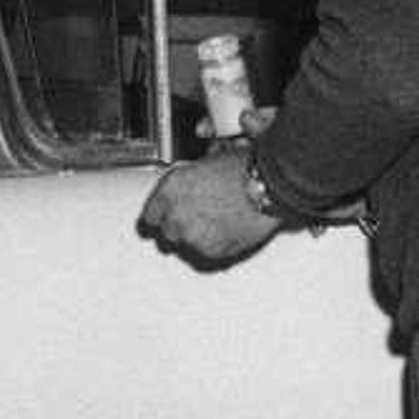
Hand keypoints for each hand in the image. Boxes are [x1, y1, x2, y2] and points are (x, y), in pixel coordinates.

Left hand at [138, 152, 282, 268]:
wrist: (268, 185)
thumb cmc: (244, 169)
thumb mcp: (206, 164)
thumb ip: (188, 182)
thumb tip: (189, 187)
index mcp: (170, 190)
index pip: (150, 216)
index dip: (160, 217)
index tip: (165, 218)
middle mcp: (176, 216)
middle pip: (168, 234)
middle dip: (180, 227)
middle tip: (200, 219)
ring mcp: (192, 237)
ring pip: (187, 246)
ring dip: (199, 237)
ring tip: (220, 222)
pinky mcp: (212, 252)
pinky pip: (208, 254)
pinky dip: (216, 246)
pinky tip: (230, 230)